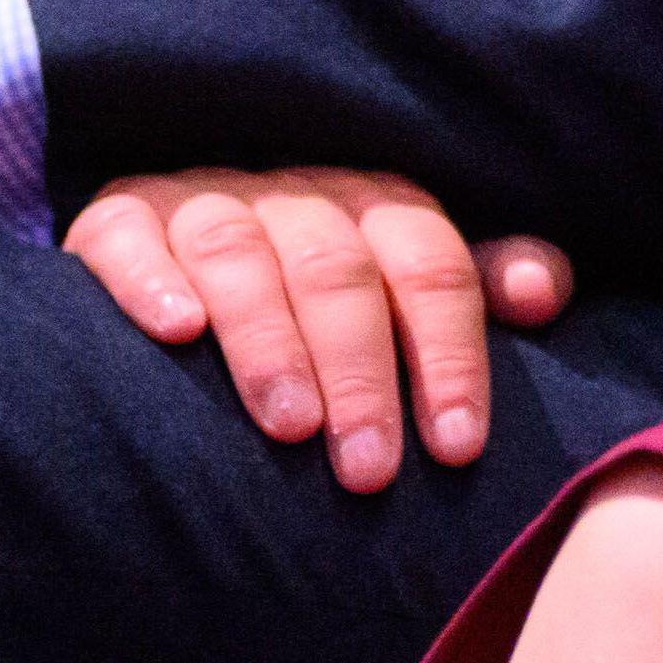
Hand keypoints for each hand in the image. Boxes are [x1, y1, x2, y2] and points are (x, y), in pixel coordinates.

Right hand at [67, 168, 573, 492]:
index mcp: (379, 207)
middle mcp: (297, 194)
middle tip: (369, 468)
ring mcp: (204, 198)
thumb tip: (542, 292)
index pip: (431, 268)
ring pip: (240, 252)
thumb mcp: (404, 290)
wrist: (181, 255)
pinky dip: (152, 280)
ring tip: (290, 426)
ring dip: (269, 340)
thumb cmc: (320, 303)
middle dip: (362, 372)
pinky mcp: (119, 216)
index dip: (451, 356)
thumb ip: (477, 290)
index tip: (458, 447)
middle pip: (340, 270)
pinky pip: (130, 236)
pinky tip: (175, 333)